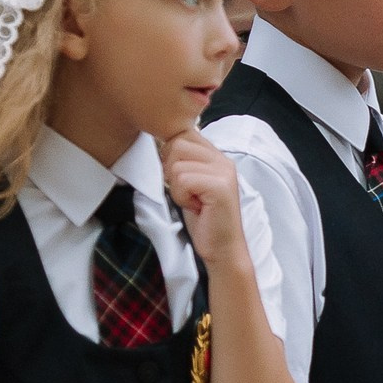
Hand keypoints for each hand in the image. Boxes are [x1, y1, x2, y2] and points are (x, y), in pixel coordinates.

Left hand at [158, 131, 249, 271]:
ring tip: (193, 201)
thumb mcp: (190, 184)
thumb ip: (182, 161)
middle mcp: (222, 159)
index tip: (181, 180)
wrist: (222, 248)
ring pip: (176, 165)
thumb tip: (159, 144)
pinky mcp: (220, 185)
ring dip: (177, 188)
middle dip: (172, 171)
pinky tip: (196, 207)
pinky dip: (182, 196)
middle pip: (176, 144)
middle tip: (187, 192)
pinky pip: (183, 179)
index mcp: (216, 156)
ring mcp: (223, 171)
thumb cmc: (204, 219)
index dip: (171, 156)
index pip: (182, 134)